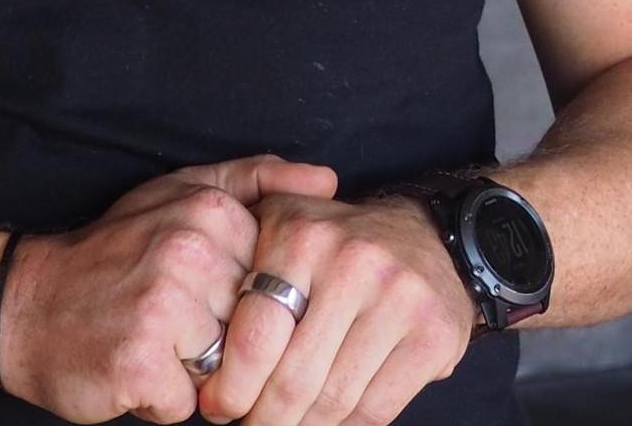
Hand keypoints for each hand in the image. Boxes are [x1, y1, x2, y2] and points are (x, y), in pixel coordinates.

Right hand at [0, 154, 338, 424]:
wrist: (22, 304)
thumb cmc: (111, 252)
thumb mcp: (180, 193)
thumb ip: (257, 181)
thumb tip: (330, 182)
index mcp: (208, 209)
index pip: (274, 277)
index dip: (241, 297)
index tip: (202, 289)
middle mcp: (189, 252)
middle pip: (251, 327)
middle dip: (218, 338)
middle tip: (168, 318)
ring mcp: (164, 308)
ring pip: (225, 371)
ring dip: (191, 372)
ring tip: (151, 341)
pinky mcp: (141, 364)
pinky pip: (186, 407)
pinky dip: (161, 401)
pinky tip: (130, 367)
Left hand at [196, 193, 476, 425]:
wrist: (427, 237)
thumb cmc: (334, 243)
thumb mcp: (282, 226)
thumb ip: (237, 263)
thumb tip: (199, 356)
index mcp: (300, 233)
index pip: (255, 338)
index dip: (230, 387)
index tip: (217, 407)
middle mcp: (350, 260)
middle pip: (293, 380)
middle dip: (262, 418)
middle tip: (248, 424)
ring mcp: (397, 298)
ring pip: (333, 401)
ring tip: (282, 422)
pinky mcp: (432, 334)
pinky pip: (375, 409)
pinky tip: (325, 419)